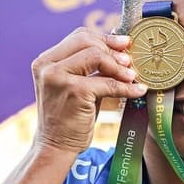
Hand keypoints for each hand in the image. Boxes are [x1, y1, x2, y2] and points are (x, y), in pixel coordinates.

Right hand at [30, 29, 146, 152]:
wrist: (56, 146)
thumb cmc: (69, 117)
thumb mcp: (76, 85)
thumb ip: (90, 67)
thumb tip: (120, 46)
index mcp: (46, 60)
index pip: (79, 36)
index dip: (105, 38)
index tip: (124, 44)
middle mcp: (47, 65)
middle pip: (87, 41)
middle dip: (113, 50)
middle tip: (130, 62)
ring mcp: (58, 77)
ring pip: (96, 56)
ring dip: (119, 66)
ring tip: (132, 76)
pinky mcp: (73, 91)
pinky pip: (107, 82)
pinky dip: (125, 87)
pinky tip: (137, 90)